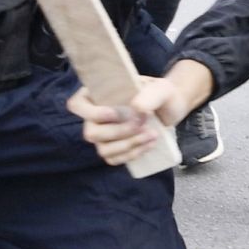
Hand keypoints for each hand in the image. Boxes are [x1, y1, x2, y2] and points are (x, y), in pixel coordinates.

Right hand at [66, 59, 212, 166]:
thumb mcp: (160, 89)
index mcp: (98, 95)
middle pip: (91, 133)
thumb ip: (149, 96)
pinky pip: (115, 159)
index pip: (77, 105)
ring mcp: (104, 135)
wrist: (171, 108)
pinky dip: (132, 154)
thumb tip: (136, 110)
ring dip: (127, 145)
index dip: (92, 113)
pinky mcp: (116, 149)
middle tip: (142, 124)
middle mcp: (95, 117)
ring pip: (103, 149)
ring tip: (152, 135)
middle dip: (118, 132)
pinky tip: (148, 145)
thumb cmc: (161, 94)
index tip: (116, 113)